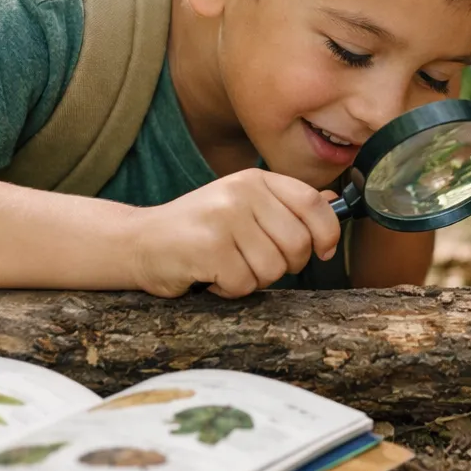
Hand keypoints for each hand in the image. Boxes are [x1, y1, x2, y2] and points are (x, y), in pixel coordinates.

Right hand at [128, 169, 341, 297]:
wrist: (137, 242)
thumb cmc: (196, 229)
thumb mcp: (243, 206)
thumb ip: (285, 205)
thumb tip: (333, 201)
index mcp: (255, 180)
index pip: (313, 204)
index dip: (327, 233)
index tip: (323, 251)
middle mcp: (242, 193)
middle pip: (298, 244)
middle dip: (283, 266)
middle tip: (254, 263)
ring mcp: (225, 218)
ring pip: (273, 269)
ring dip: (253, 280)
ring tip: (227, 267)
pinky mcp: (209, 248)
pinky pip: (244, 284)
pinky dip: (230, 290)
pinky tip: (211, 277)